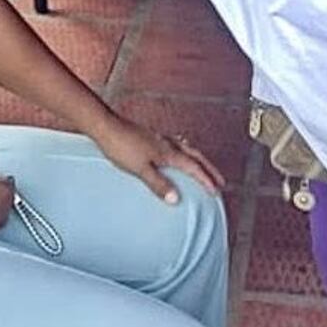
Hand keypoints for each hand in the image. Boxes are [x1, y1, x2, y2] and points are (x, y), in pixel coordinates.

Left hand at [94, 115, 225, 204]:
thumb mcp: (140, 169)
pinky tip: (176, 155)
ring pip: (187, 149)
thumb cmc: (121, 147)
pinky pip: (176, 145)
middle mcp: (168, 143)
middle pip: (195, 156)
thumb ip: (158, 184)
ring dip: (198, 160)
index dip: (206, 179)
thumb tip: (176, 199)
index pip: (193, 167)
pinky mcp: (151, 137)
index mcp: (168, 152)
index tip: (217, 192)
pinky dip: (184, 152)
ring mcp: (160, 139)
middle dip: (209, 169)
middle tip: (221, 181)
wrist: (105, 127)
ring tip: (203, 168)